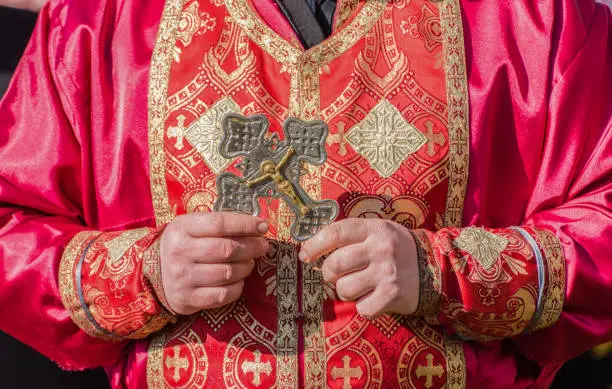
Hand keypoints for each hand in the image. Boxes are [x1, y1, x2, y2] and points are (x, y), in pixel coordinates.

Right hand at [159, 212, 268, 314]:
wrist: (152, 273)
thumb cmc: (182, 244)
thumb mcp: (191, 226)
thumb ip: (218, 225)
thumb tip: (257, 227)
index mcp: (182, 228)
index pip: (220, 223)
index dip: (245, 224)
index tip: (263, 226)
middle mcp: (180, 252)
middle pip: (227, 249)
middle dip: (252, 247)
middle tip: (262, 247)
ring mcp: (182, 277)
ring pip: (227, 273)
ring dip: (246, 267)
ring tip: (249, 263)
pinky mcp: (186, 299)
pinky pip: (222, 295)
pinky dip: (237, 287)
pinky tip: (238, 281)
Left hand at [299, 219, 419, 317]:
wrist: (435, 266)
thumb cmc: (395, 248)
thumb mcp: (378, 230)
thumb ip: (351, 234)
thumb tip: (312, 244)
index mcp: (374, 229)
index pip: (335, 233)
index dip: (314, 245)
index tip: (305, 255)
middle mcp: (380, 249)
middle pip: (335, 264)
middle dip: (327, 273)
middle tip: (333, 275)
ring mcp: (387, 273)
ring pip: (344, 289)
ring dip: (343, 292)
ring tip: (355, 287)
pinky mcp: (393, 295)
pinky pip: (362, 308)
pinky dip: (363, 306)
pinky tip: (371, 298)